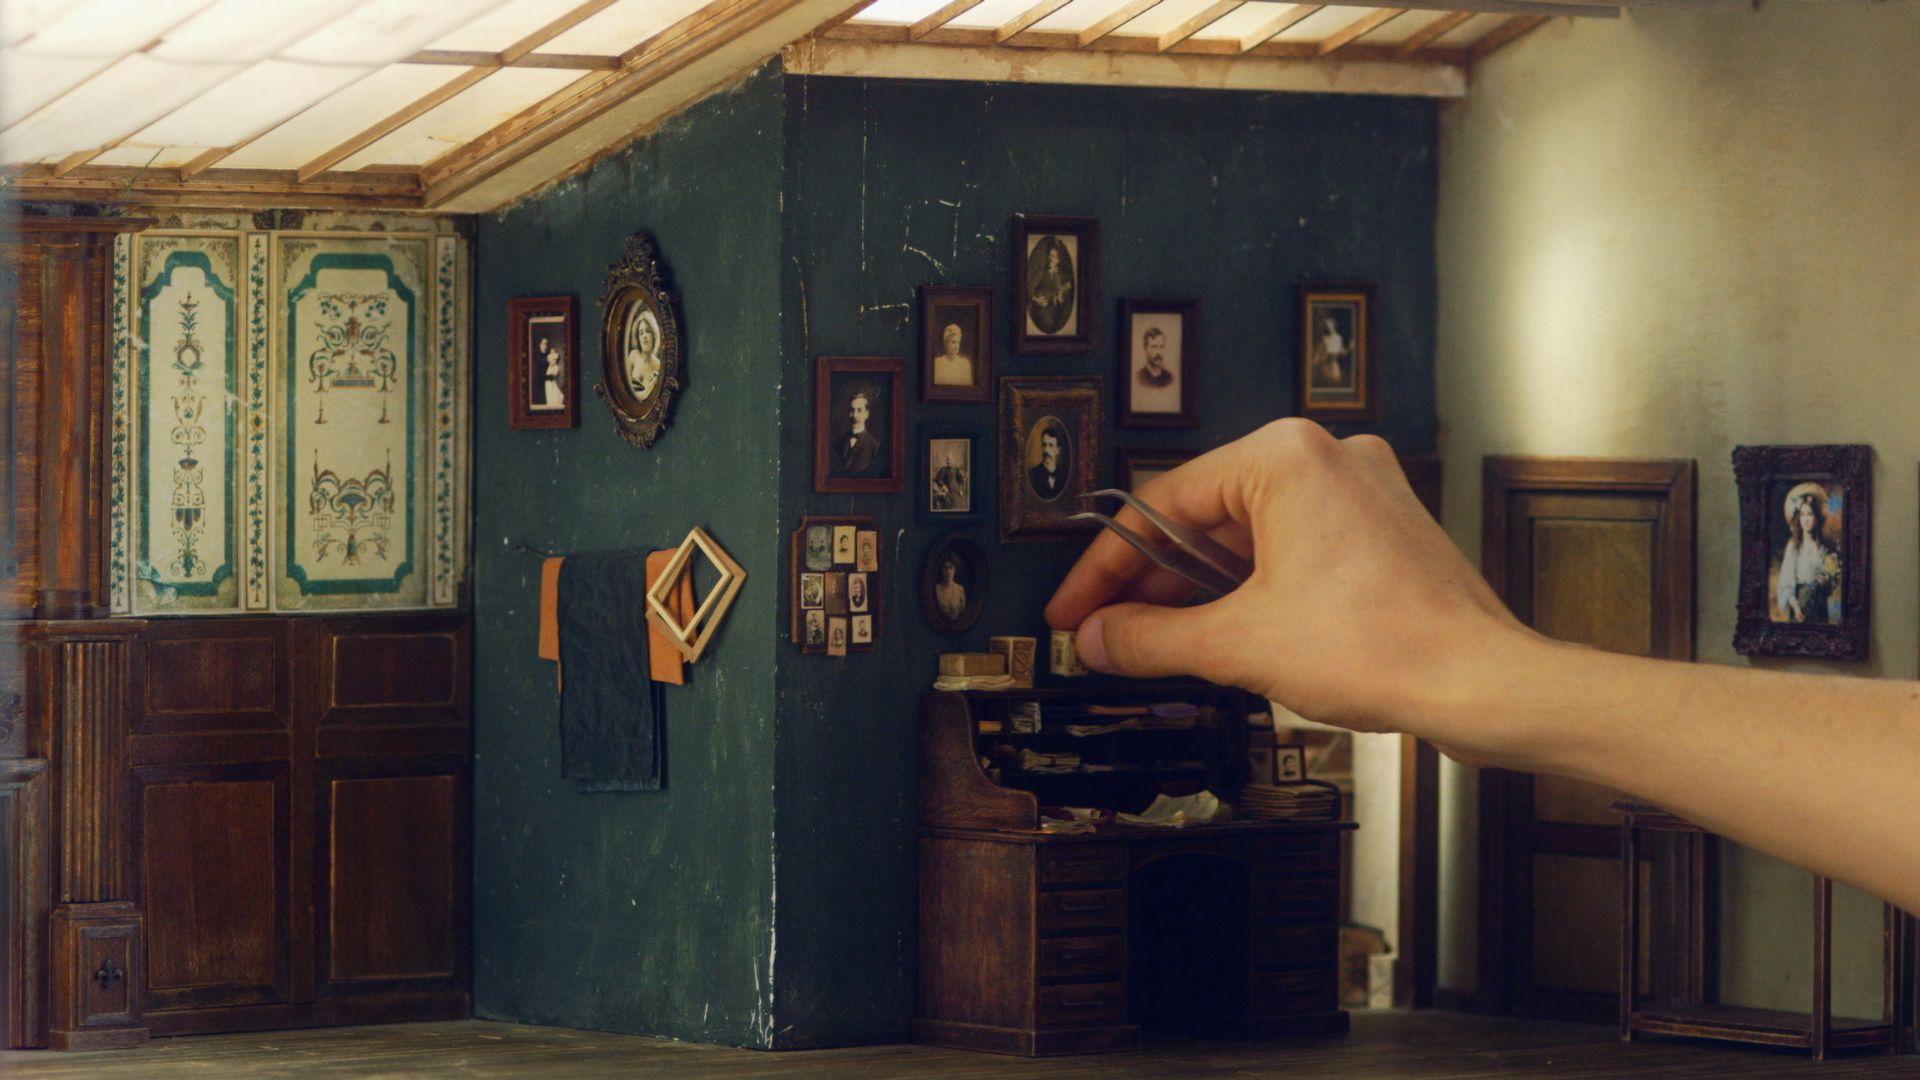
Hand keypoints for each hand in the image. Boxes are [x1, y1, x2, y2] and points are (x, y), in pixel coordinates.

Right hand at [1046, 420, 1538, 761]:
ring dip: (1200, 589)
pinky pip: (1291, 548)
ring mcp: (1360, 491)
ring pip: (1248, 535)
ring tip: (1160, 641)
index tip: (1077, 608)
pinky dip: (1251, 587)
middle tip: (1108, 631)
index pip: (1162, 504)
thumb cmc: (1388, 646)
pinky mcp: (1380, 530)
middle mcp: (1326, 457)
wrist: (1481, 685)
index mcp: (1285, 456)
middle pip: (1204, 516)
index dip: (1105, 567)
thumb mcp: (1238, 642)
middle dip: (1151, 582)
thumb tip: (1100, 638)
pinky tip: (1226, 631)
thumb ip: (1151, 638)